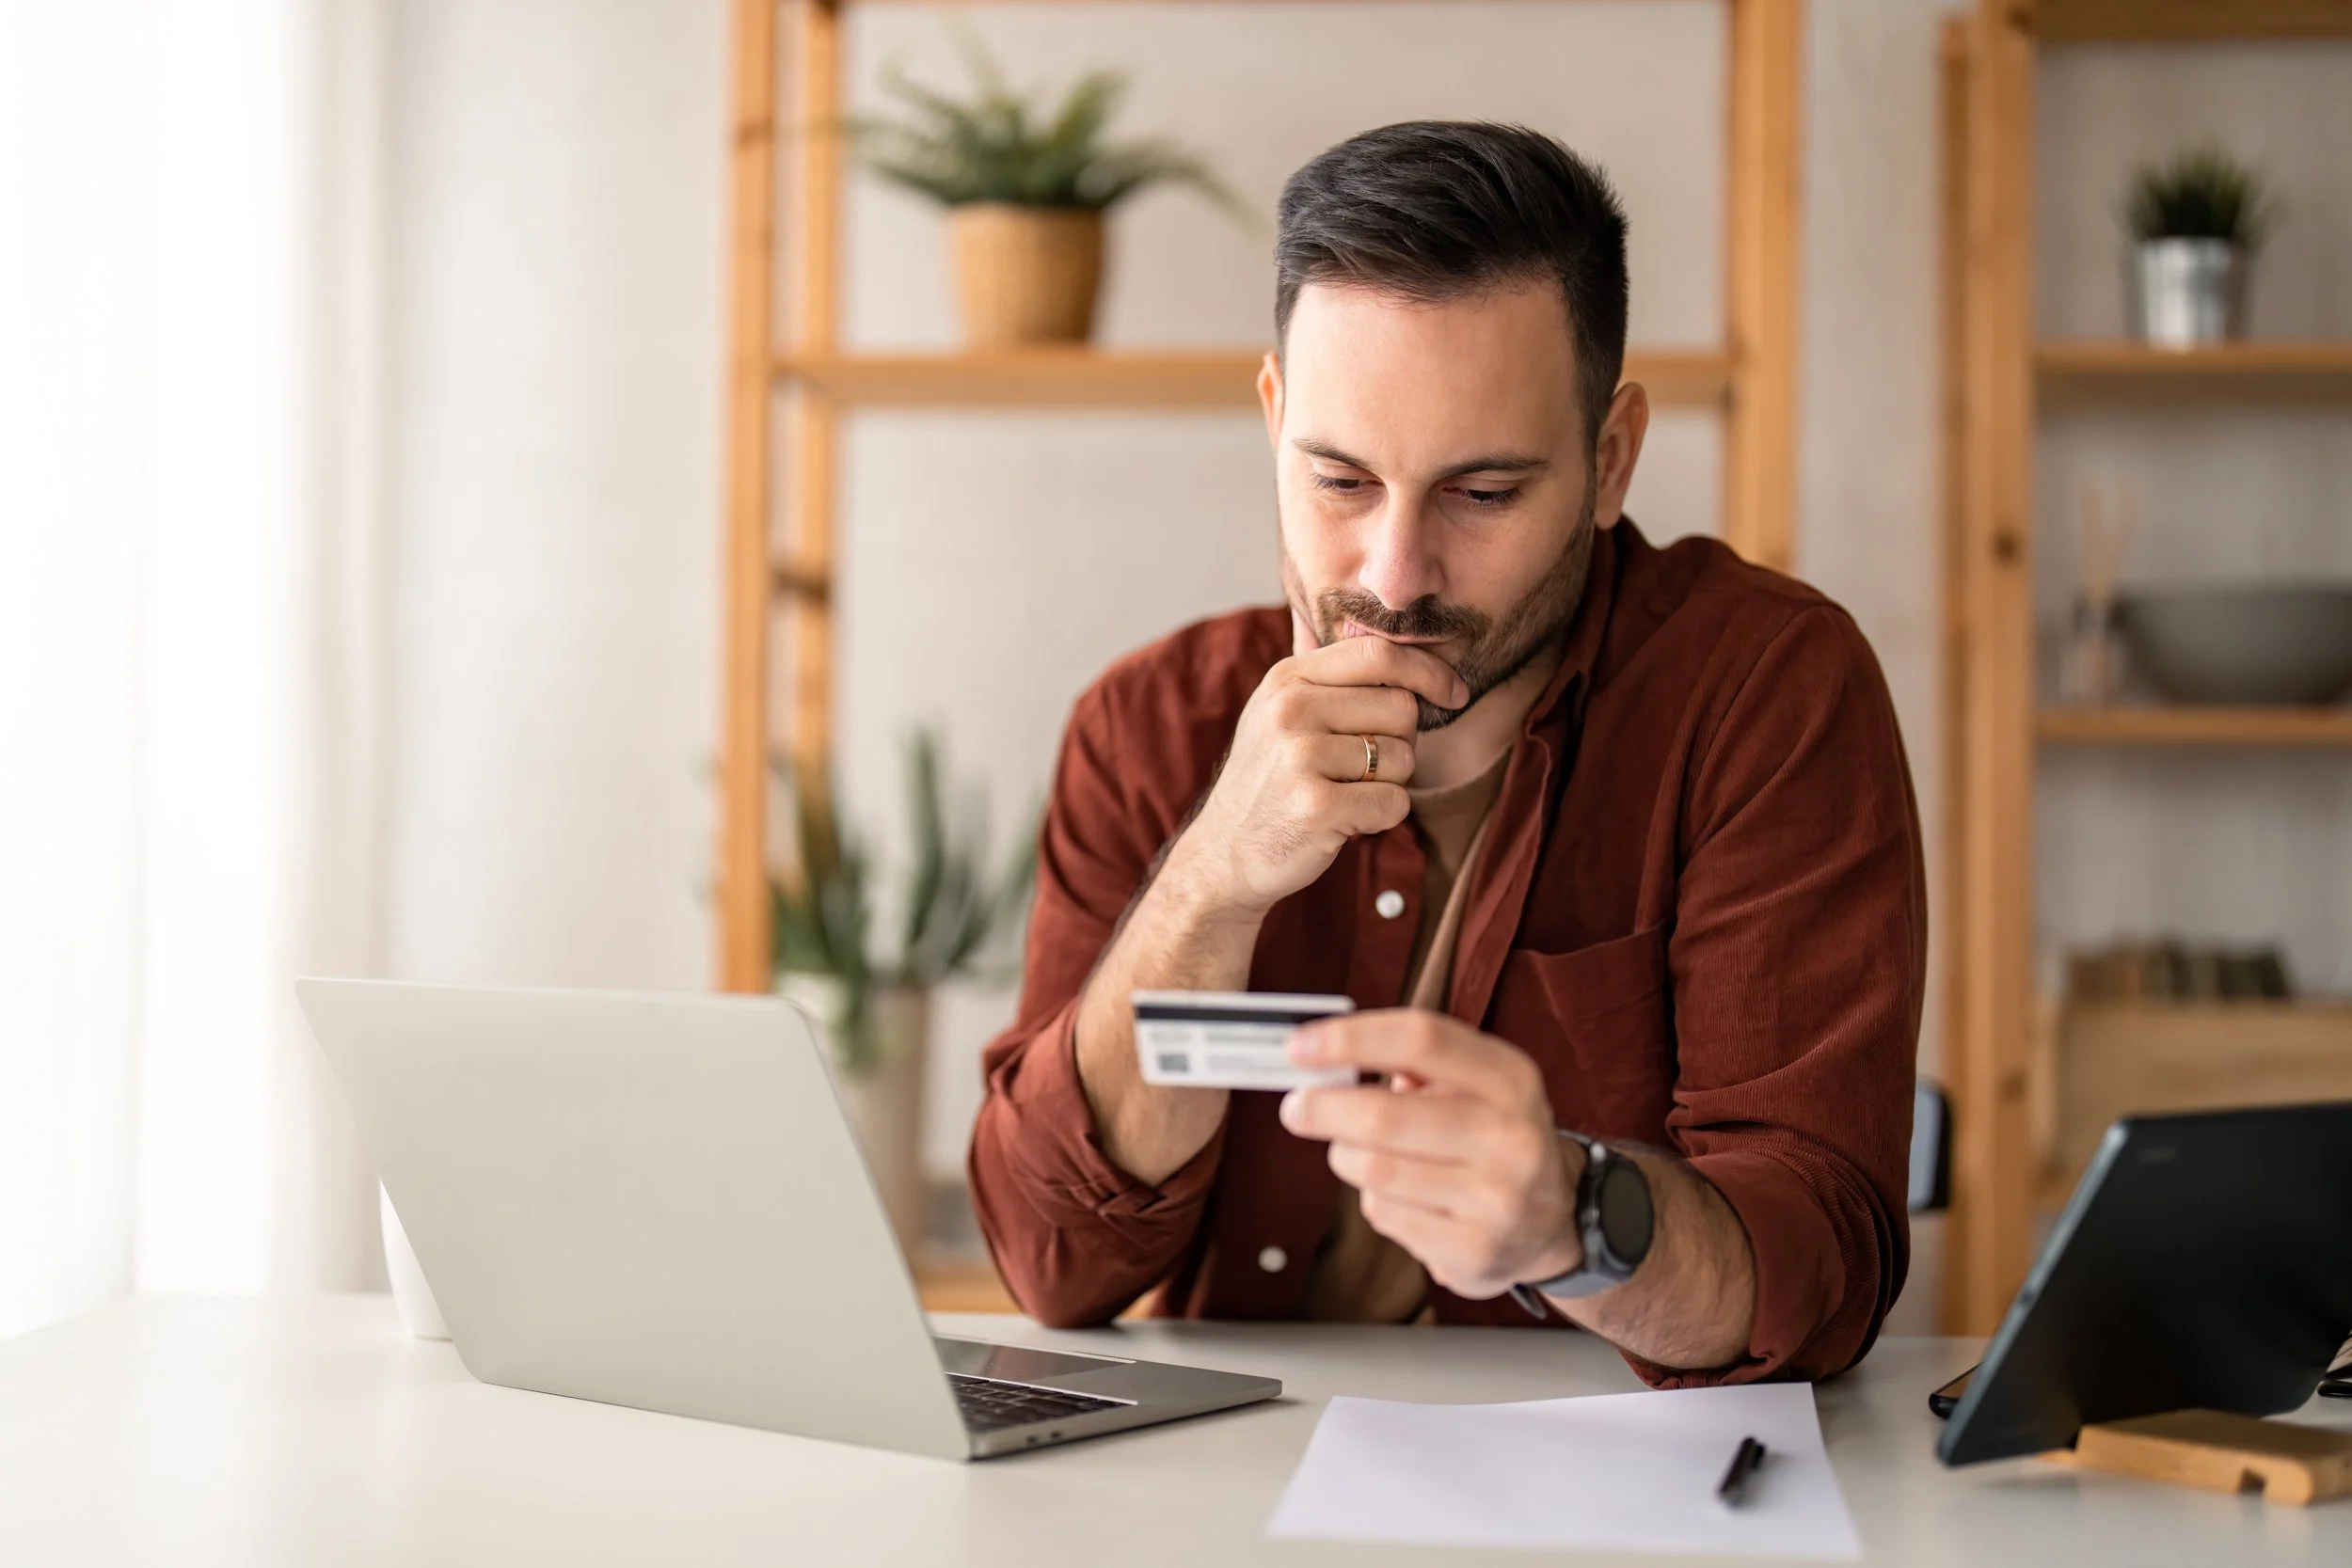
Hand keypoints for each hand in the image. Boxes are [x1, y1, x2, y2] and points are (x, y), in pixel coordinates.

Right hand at [1166, 635, 1466, 916]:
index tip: (1453, 692)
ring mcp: (1300, 757)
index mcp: (1287, 678)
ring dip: (1389, 784)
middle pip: (1402, 707)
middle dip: (1400, 742)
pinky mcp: (1316, 806)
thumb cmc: (1270, 781)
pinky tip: (1345, 821)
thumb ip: (1330, 676)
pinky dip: (1381, 818)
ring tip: (1345, 794)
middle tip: (1363, 768)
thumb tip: (1398, 641)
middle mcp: (1290, 710)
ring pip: (1403, 758)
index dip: (1428, 670)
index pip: (1378, 653)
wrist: (1224, 854)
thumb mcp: (1281, 712)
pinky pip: (1394, 803)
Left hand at [1277, 1010, 1582, 1299]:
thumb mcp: (1477, 1083)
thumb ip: (1412, 1060)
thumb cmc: (1492, 1136)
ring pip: (1374, 1171)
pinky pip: (1385, 1216)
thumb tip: (1321, 1052)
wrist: (1555, 1221)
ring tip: (1359, 1154)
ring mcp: (1497, 1198)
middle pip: (1384, 1116)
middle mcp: (1511, 1135)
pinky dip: (1374, 1202)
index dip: (1351, 1038)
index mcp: (1509, 1078)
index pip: (1421, 1039)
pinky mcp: (1475, 1250)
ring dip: (1348, 1158)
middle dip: (1323, 1110)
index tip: (1299, 1046)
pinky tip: (1401, 1197)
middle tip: (1296, 1108)